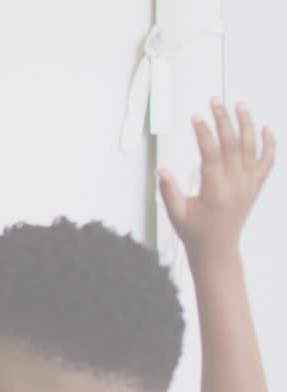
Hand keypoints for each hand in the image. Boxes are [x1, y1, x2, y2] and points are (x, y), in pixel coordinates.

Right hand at [158, 99, 274, 265]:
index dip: (204, 133)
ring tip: (240, 105)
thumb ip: (169, 191)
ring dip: (246, 124)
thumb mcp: (176, 214)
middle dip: (223, 120)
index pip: (211, 153)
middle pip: (232, 144)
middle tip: (215, 103)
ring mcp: (248, 184)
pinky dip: (269, 144)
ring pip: (251, 147)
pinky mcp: (255, 186)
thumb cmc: (196, 233)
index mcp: (216, 191)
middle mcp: (236, 184)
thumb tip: (161, 170)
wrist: (218, 249)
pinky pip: (267, 161)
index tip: (197, 118)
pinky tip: (266, 128)